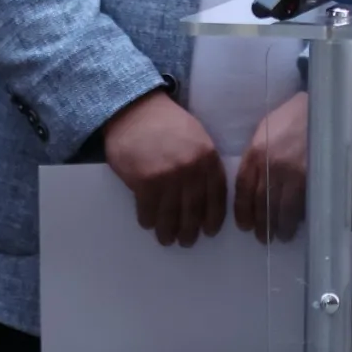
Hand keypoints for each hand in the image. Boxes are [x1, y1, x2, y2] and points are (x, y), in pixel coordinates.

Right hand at [103, 89, 226, 246]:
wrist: (136, 110)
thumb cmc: (168, 124)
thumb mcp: (197, 137)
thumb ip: (204, 164)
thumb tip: (206, 195)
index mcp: (208, 158)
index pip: (216, 196)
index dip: (213, 217)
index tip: (210, 231)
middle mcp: (191, 170)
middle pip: (194, 210)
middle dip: (191, 230)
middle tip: (187, 241)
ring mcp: (168, 177)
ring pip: (171, 215)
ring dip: (169, 232)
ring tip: (167, 239)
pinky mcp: (145, 182)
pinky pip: (148, 210)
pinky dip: (148, 220)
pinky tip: (148, 223)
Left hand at [234, 92, 308, 242]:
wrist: (323, 107)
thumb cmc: (293, 118)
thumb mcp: (265, 131)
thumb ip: (256, 156)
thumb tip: (253, 184)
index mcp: (256, 152)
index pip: (243, 190)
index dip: (243, 212)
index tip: (245, 225)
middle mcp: (271, 165)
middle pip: (260, 204)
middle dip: (261, 225)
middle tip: (263, 237)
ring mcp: (293, 173)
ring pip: (281, 210)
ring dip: (280, 227)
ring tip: (281, 236)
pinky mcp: (313, 178)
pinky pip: (302, 205)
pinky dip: (298, 218)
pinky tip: (298, 224)